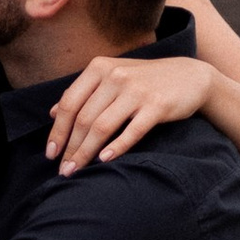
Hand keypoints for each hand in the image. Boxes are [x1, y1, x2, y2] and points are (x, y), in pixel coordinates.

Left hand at [45, 53, 212, 175]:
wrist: (190, 76)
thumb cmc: (145, 80)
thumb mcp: (111, 77)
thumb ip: (83, 93)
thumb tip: (51, 112)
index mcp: (99, 68)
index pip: (69, 103)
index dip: (57, 130)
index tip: (50, 154)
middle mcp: (115, 77)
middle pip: (84, 118)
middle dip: (70, 148)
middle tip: (64, 171)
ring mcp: (136, 91)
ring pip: (102, 126)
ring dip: (86, 152)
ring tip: (78, 171)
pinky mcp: (157, 105)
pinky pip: (132, 130)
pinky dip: (117, 147)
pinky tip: (105, 160)